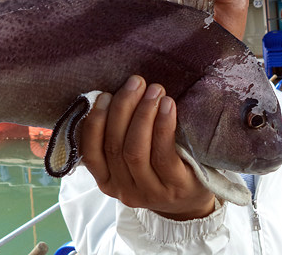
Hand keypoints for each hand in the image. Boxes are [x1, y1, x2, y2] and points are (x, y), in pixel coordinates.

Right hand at [80, 75, 215, 220]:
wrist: (191, 200)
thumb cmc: (157, 169)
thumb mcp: (130, 161)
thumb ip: (118, 137)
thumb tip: (113, 94)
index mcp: (107, 181)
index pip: (90, 151)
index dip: (95, 120)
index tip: (105, 94)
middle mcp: (124, 189)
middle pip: (115, 145)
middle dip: (123, 107)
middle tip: (136, 82)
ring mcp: (149, 191)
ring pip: (135, 150)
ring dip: (143, 113)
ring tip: (154, 90)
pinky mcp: (175, 187)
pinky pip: (163, 154)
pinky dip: (163, 125)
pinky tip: (168, 105)